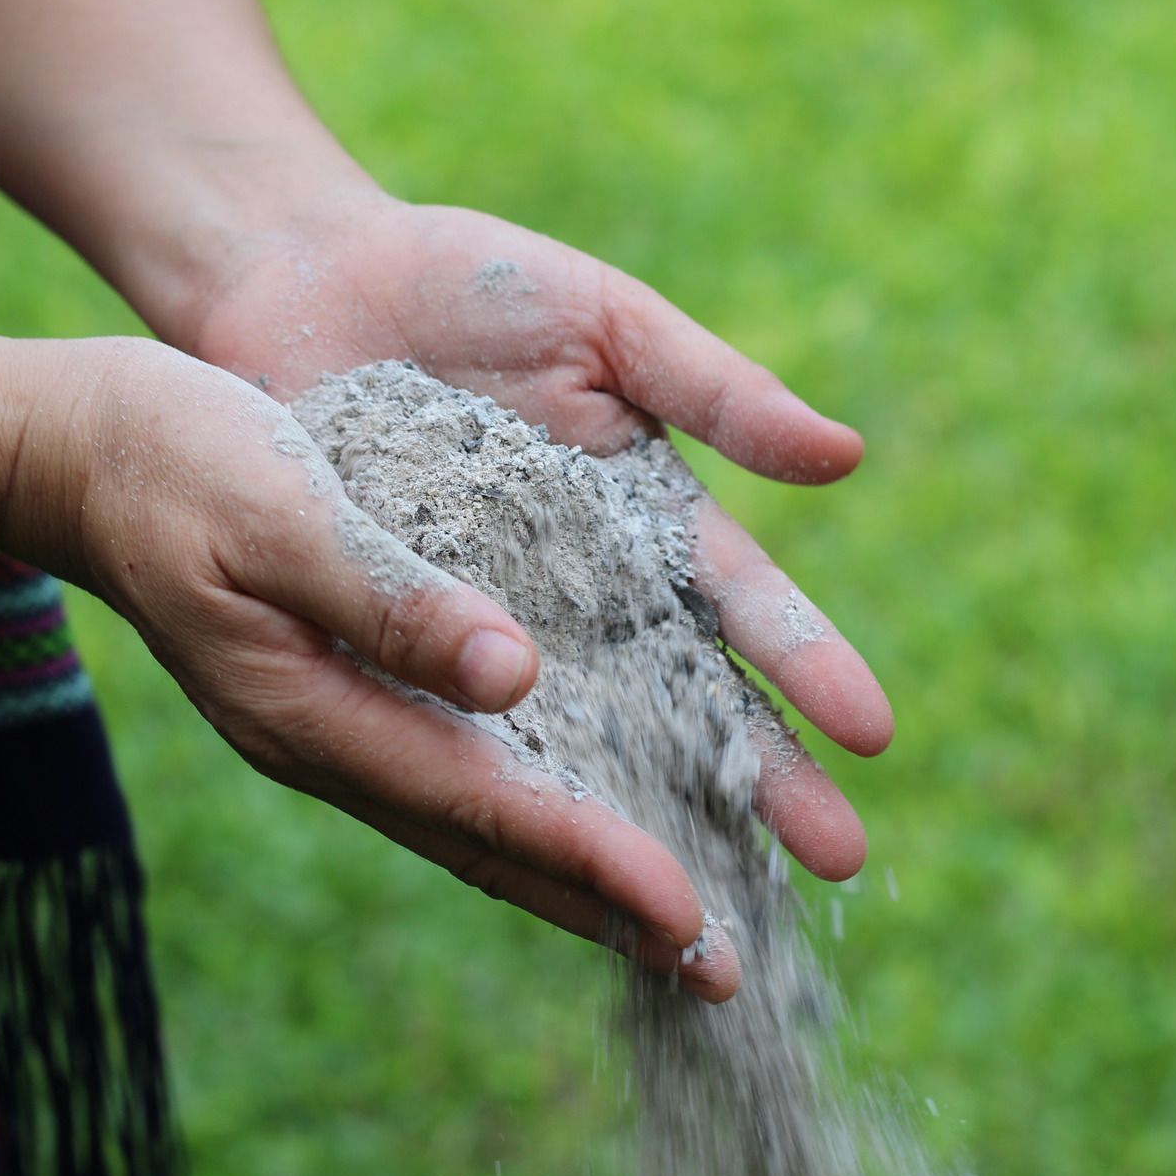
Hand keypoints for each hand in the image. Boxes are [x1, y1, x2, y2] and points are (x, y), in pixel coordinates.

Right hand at [0, 337, 741, 998]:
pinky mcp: (335, 689)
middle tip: (711, 968)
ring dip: (568, 873)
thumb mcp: (279, 510)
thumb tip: (517, 675)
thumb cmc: (173, 461)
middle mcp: (324, 737)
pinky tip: (575, 805)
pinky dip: (523, 806)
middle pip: (481, 845)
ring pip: (467, 819)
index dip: (586, 858)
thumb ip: (388, 596)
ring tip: (666, 920)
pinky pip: (447, 769)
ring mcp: (325, 723)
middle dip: (597, 908)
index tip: (685, 912)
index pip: (474, 801)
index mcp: (308, 705)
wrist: (76, 454)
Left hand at [180, 195, 891, 882]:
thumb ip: (712, 388)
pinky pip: (460, 723)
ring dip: (646, 810)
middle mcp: (582, 587)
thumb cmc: (466, 285)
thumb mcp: (602, 320)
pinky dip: (507, 788)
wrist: (302, 281)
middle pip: (685, 696)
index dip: (805, 663)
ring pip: (584, 734)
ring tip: (709, 893)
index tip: (873, 733)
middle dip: (761, 773)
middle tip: (839, 861)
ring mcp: (494, 621)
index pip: (743, 603)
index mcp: (643, 510)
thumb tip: (846, 458)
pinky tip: (550, 855)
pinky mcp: (406, 637)